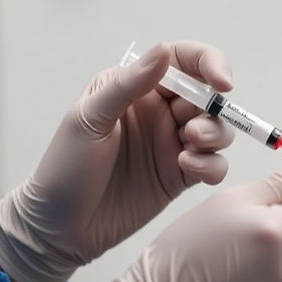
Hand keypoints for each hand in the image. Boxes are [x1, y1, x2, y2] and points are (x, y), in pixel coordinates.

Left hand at [0, 41, 235, 281]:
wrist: (59, 229)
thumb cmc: (65, 167)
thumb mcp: (89, 119)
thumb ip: (128, 84)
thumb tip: (163, 51)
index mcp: (137, 86)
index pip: (184, 61)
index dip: (210, 63)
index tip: (222, 82)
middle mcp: (160, 110)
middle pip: (207, 95)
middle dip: (212, 108)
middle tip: (192, 130)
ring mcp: (172, 143)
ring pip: (217, 128)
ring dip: (215, 134)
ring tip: (189, 146)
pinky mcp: (181, 175)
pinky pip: (214, 164)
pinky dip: (211, 165)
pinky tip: (186, 169)